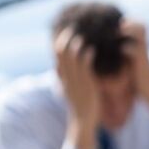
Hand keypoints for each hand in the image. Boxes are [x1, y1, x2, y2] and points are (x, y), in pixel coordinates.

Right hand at [55, 29, 99, 148]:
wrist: (84, 122)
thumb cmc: (81, 104)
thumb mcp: (72, 88)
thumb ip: (68, 76)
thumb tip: (62, 66)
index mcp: (63, 77)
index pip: (57, 54)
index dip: (60, 40)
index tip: (67, 29)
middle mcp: (66, 77)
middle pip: (60, 52)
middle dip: (66, 37)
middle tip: (74, 26)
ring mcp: (75, 81)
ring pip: (71, 57)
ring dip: (76, 44)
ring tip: (83, 34)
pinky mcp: (85, 86)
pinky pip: (84, 68)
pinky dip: (86, 56)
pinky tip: (92, 49)